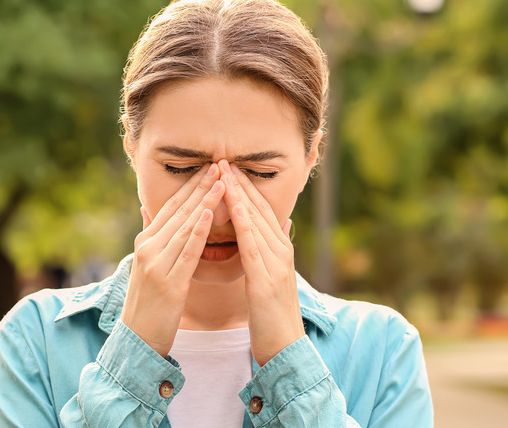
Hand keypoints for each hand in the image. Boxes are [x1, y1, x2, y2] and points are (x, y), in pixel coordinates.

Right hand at [121, 163, 225, 356]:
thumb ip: (150, 237)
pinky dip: (199, 231)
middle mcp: (148, 248)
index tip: (209, 168)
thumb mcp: (145, 266)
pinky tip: (210, 214)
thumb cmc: (147, 304)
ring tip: (222, 181)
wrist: (137, 340)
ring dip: (205, 201)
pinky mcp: (168, 282)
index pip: (170, 207)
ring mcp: (156, 264)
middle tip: (220, 164)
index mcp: (145, 243)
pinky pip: (186, 251)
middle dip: (201, 186)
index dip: (190, 186)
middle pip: (179, 211)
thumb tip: (147, 209)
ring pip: (185, 226)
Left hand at [218, 159, 304, 365]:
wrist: (284, 349)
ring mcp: (277, 264)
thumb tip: (279, 223)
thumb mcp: (272, 277)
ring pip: (257, 222)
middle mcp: (281, 251)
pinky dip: (245, 225)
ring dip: (240, 195)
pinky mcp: (268, 280)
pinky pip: (254, 246)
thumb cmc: (272, 315)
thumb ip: (273, 249)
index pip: (260, 210)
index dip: (244, 187)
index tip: (227, 166)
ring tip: (224, 173)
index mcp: (279, 250)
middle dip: (240, 183)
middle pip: (260, 209)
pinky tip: (234, 208)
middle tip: (222, 158)